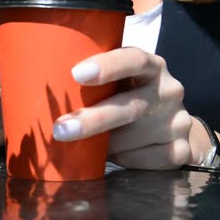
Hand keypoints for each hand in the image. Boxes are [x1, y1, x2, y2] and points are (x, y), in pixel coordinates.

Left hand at [52, 47, 197, 168]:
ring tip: (88, 146)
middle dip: (94, 119)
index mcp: (152, 66)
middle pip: (131, 106)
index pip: (134, 59)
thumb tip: (40, 90)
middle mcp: (169, 90)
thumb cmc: (129, 96)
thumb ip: (96, 80)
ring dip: (106, 145)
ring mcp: (178, 121)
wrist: (172, 126)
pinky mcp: (180, 149)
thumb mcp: (119, 81)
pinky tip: (115, 155)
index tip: (77, 74)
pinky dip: (125, 159)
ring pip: (135, 138)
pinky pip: (146, 159)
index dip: (108, 66)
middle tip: (61, 129)